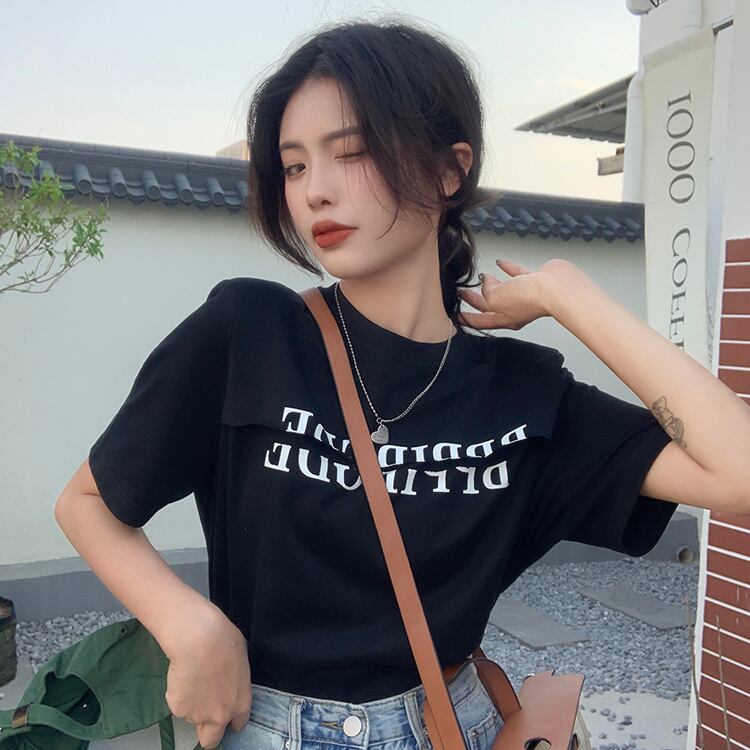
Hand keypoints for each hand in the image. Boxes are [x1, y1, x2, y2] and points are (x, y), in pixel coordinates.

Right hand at [160, 606, 252, 749]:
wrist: (199, 640)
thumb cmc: (224, 641)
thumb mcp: (241, 661)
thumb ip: (236, 682)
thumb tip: (230, 681)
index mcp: (240, 703)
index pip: (237, 725)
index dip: (230, 717)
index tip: (224, 708)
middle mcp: (220, 716)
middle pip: (211, 740)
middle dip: (208, 730)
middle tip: (203, 708)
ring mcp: (197, 716)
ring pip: (192, 718)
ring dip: (192, 704)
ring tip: (193, 677)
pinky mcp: (178, 709)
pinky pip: (178, 705)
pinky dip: (179, 695)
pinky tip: (183, 675)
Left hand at [457, 258, 562, 331]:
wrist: (556, 287)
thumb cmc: (530, 298)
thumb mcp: (495, 298)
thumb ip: (486, 291)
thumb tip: (486, 281)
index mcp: (504, 319)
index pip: (480, 321)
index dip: (466, 318)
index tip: (453, 315)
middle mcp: (515, 309)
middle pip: (490, 305)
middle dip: (475, 300)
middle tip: (462, 293)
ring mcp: (525, 295)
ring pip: (503, 289)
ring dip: (491, 283)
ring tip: (480, 277)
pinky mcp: (534, 280)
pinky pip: (516, 273)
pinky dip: (507, 268)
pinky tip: (500, 262)